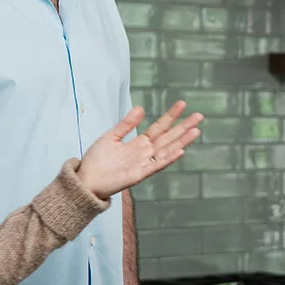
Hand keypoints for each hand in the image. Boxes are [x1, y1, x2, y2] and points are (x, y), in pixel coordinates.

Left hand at [76, 102, 203, 199]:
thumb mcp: (111, 136)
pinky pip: (156, 165)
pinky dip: (168, 158)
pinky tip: (180, 151)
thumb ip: (126, 124)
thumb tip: (141, 108)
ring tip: (196, 131)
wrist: (86, 179)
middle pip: (169, 137)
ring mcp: (144, 164)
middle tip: (199, 116)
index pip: (159, 127)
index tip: (182, 104)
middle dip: (183, 127)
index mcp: (139, 143)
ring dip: (182, 141)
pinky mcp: (139, 174)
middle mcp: (145, 153)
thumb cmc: (97, 161)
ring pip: (167, 150)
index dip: (171, 116)